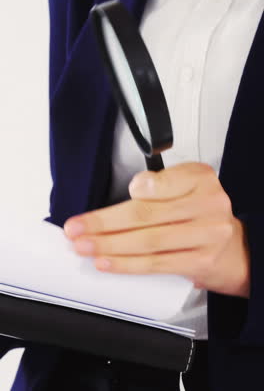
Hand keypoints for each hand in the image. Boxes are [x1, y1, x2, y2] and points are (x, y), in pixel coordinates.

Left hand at [64, 162, 249, 297]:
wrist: (236, 248)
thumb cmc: (203, 213)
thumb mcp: (188, 185)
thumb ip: (160, 184)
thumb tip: (133, 190)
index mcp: (200, 178)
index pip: (158, 183)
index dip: (130, 192)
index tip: (104, 202)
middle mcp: (207, 203)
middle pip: (145, 214)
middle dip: (104, 223)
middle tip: (77, 228)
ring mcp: (206, 234)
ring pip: (147, 241)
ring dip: (109, 245)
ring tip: (84, 246)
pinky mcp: (201, 261)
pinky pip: (157, 264)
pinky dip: (127, 264)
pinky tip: (107, 262)